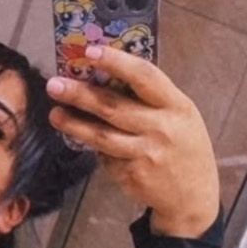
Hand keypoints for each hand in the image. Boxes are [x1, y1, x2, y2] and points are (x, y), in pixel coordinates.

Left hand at [47, 45, 219, 237]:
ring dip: (74, 124)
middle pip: (113, 107)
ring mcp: (145, 153)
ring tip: (55, 114)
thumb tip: (107, 75)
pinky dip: (93, 146)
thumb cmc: (183, 147)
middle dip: (80, 94)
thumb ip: (151, 98)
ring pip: (101, 136)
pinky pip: (105, 156)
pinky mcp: (132, 175)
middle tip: (55, 84)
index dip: (116, 62)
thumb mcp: (180, 115)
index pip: (144, 76)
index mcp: (176, 105)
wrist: (192, 196)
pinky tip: (82, 139)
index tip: (90, 51)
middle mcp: (161, 128)